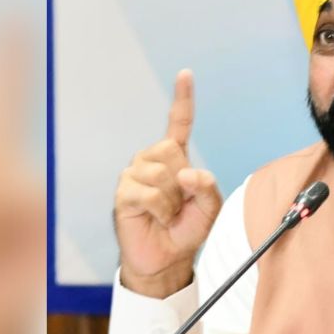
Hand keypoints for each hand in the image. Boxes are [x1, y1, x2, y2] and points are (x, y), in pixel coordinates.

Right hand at [115, 70, 223, 296]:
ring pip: (162, 175)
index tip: (186, 74)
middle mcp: (151, 160)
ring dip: (174, 201)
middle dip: (184, 182)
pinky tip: (157, 219)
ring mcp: (134, 175)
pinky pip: (150, 194)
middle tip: (180, 204)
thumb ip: (207, 186)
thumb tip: (186, 173)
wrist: (167, 258)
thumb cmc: (187, 229)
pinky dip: (161, 211)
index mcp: (174, 158)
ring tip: (168, 214)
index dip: (182, 99)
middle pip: (172, 152)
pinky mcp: (123, 194)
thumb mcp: (210, 207)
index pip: (178, 123)